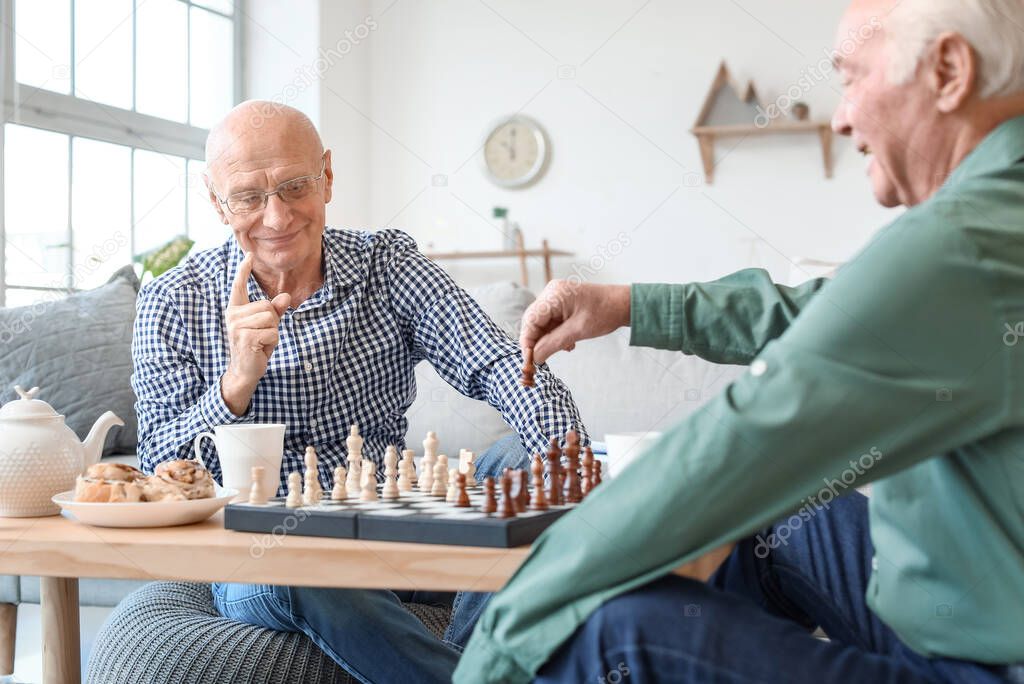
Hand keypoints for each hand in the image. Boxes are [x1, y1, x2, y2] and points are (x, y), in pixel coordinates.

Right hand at [221, 253, 290, 413]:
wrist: (245, 371)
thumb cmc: (255, 347)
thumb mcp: (266, 326)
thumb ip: (275, 311)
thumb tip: (286, 297)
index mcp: (236, 309)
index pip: (238, 286)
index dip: (243, 270)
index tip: (249, 255)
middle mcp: (233, 315)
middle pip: (267, 305)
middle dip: (273, 321)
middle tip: (262, 336)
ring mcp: (237, 326)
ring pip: (271, 318)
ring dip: (273, 332)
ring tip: (262, 342)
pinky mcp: (245, 337)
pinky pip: (272, 332)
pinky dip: (273, 341)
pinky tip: (261, 349)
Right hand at [519, 281, 630, 363]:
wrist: (623, 304)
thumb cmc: (605, 313)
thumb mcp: (578, 331)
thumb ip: (553, 344)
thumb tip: (535, 358)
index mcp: (554, 295)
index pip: (530, 319)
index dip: (527, 341)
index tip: (530, 359)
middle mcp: (551, 293)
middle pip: (533, 321)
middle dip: (538, 341)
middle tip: (543, 358)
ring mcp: (555, 297)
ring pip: (541, 323)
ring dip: (549, 339)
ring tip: (565, 347)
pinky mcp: (561, 303)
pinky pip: (550, 321)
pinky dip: (555, 333)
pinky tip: (568, 342)